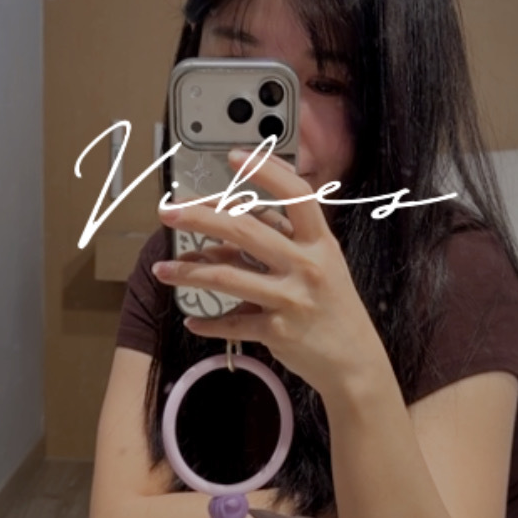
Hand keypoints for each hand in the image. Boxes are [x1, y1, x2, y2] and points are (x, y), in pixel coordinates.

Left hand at [151, 146, 385, 399]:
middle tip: (168, 212)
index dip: (265, 171)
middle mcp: (307, 265)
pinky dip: (208, 323)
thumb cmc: (333, 307)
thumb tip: (221, 236)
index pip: (296, 194)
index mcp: (319, 242)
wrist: (354, 361)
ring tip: (162, 269)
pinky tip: (192, 320)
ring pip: (227, 277)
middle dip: (200, 218)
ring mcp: (291, 299)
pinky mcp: (278, 330)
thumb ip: (281, 242)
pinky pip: (232, 322)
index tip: (233, 156)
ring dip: (188, 272)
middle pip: (245, 230)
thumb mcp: (322, 264)